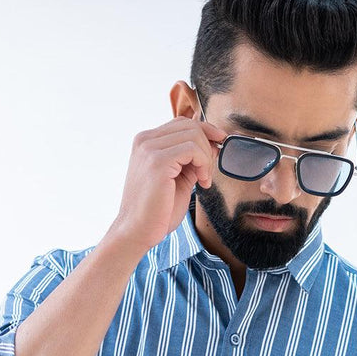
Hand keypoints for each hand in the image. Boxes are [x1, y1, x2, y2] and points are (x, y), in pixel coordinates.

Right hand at [109, 115, 227, 257]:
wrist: (138, 232)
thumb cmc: (158, 210)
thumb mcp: (179, 177)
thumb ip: (192, 159)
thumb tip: (215, 143)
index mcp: (146, 142)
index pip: (182, 123)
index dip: (205, 132)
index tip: (218, 148)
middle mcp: (145, 140)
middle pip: (190, 126)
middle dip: (208, 146)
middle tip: (208, 172)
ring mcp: (149, 149)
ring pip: (194, 135)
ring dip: (206, 158)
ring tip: (203, 180)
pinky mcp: (157, 161)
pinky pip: (192, 149)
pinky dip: (203, 164)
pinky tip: (201, 182)